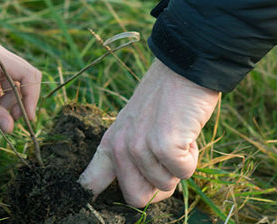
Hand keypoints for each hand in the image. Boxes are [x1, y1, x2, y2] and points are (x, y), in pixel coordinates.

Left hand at [0, 43, 40, 132]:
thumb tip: (12, 129)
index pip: (28, 75)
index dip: (32, 97)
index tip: (28, 119)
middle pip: (24, 79)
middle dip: (21, 101)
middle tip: (11, 121)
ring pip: (14, 84)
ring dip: (10, 102)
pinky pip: (3, 86)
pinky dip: (0, 99)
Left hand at [78, 59, 219, 205]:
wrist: (182, 70)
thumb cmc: (165, 101)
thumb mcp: (137, 126)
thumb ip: (131, 156)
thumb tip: (138, 194)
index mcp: (111, 143)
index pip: (91, 182)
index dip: (91, 197)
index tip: (84, 205)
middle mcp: (120, 147)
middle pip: (136, 199)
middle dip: (158, 187)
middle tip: (166, 159)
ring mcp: (140, 147)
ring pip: (165, 185)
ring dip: (179, 166)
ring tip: (177, 136)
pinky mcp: (163, 145)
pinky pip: (183, 173)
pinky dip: (192, 157)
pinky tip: (187, 134)